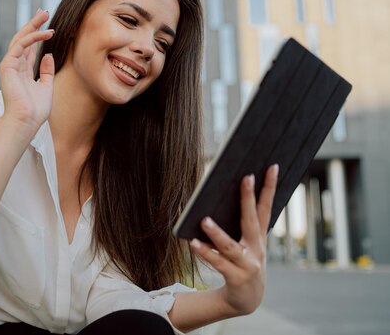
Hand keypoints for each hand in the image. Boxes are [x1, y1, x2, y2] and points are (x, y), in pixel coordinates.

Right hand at [0, 9, 54, 134]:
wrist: (25, 121)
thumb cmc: (35, 110)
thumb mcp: (46, 87)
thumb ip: (46, 71)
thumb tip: (48, 54)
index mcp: (22, 71)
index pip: (30, 48)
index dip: (37, 35)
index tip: (46, 23)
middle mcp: (15, 66)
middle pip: (24, 39)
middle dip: (33, 24)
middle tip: (43, 11)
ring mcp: (10, 65)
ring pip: (20, 38)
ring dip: (32, 25)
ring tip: (44, 14)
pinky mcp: (7, 65)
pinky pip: (20, 46)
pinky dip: (33, 37)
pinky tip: (46, 33)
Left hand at [190, 164, 278, 316]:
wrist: (247, 300)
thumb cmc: (242, 264)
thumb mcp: (246, 244)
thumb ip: (239, 225)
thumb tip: (219, 198)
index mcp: (259, 237)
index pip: (267, 208)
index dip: (270, 188)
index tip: (273, 167)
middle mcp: (256, 249)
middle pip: (252, 220)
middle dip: (249, 198)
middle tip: (245, 177)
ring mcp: (247, 265)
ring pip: (230, 246)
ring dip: (217, 233)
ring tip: (204, 219)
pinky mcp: (236, 278)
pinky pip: (218, 264)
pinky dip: (206, 253)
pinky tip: (193, 243)